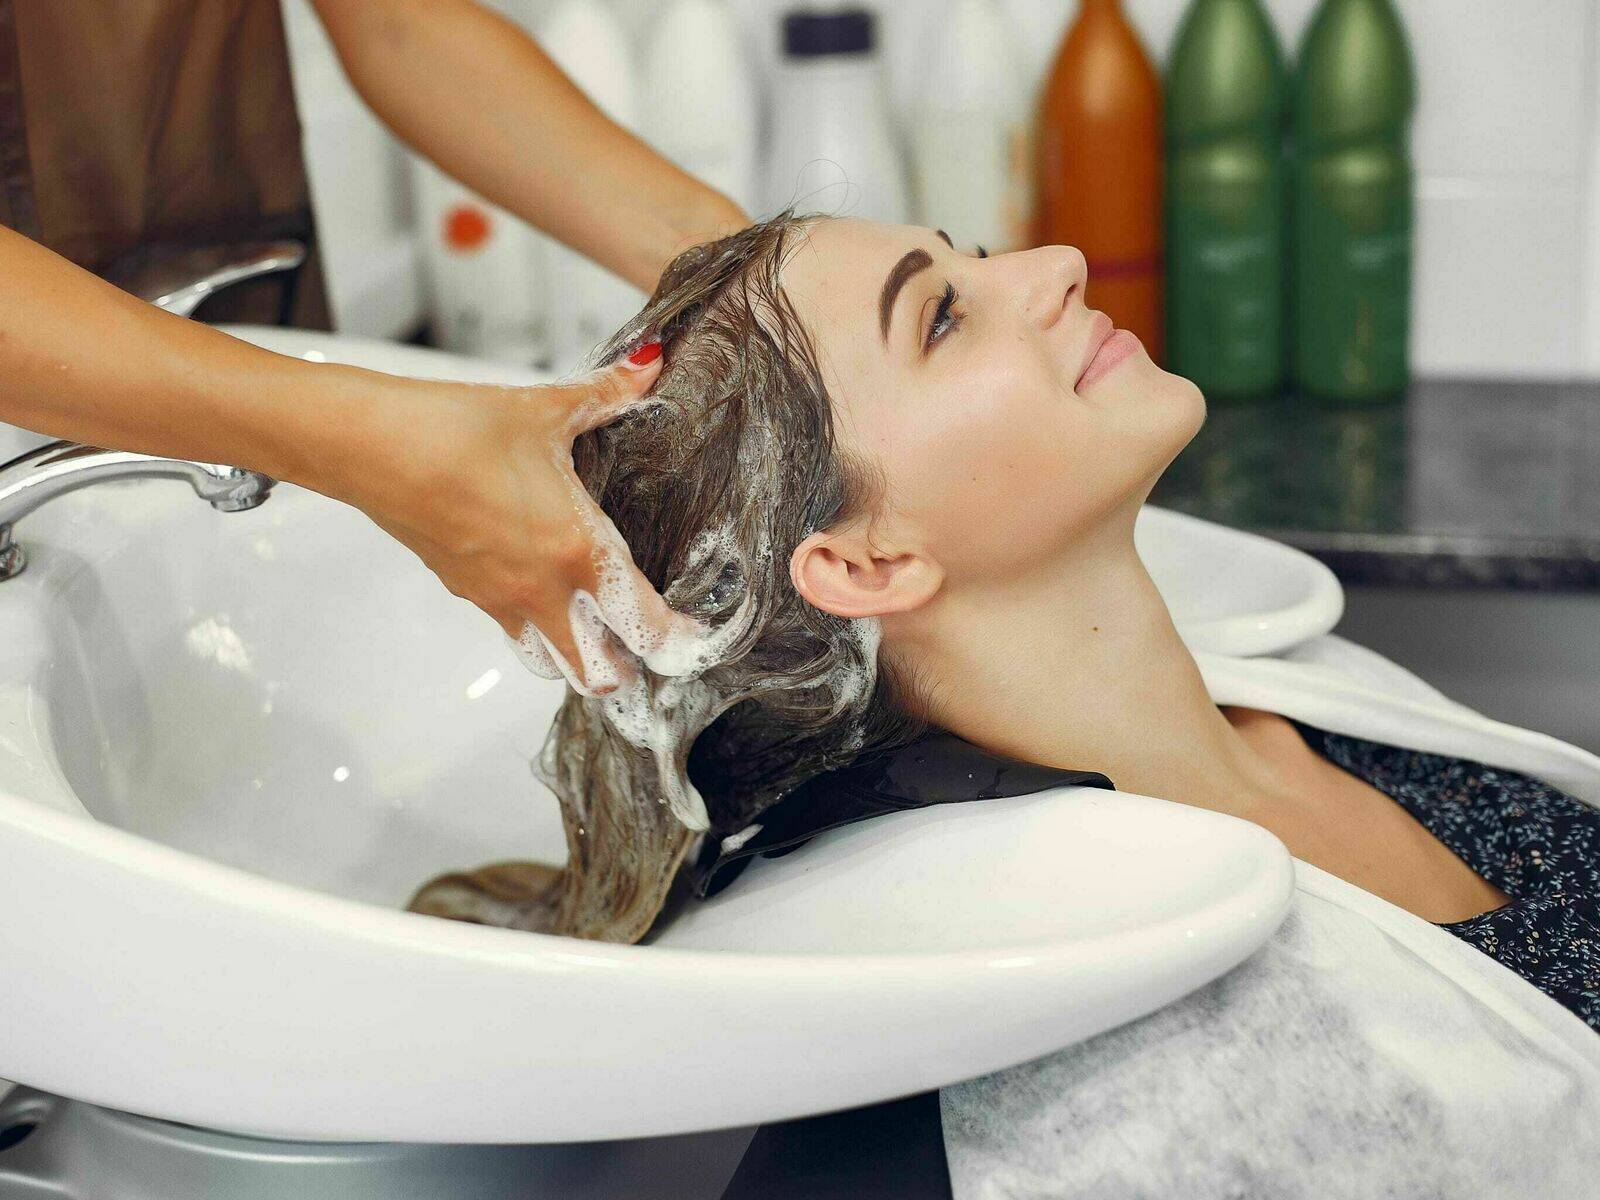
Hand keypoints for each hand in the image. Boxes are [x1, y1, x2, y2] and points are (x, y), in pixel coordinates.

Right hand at [341, 341, 696, 694]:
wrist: (371, 448)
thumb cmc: (455, 430)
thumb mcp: (545, 409)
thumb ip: (608, 394)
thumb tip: (650, 364)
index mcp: (577, 552)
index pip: (645, 625)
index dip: (679, 641)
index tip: (696, 636)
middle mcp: (543, 591)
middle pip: (600, 673)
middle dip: (631, 668)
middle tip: (649, 643)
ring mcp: (501, 600)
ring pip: (554, 665)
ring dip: (582, 658)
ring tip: (601, 630)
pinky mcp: (468, 593)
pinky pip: (514, 632)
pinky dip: (540, 630)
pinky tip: (545, 590)